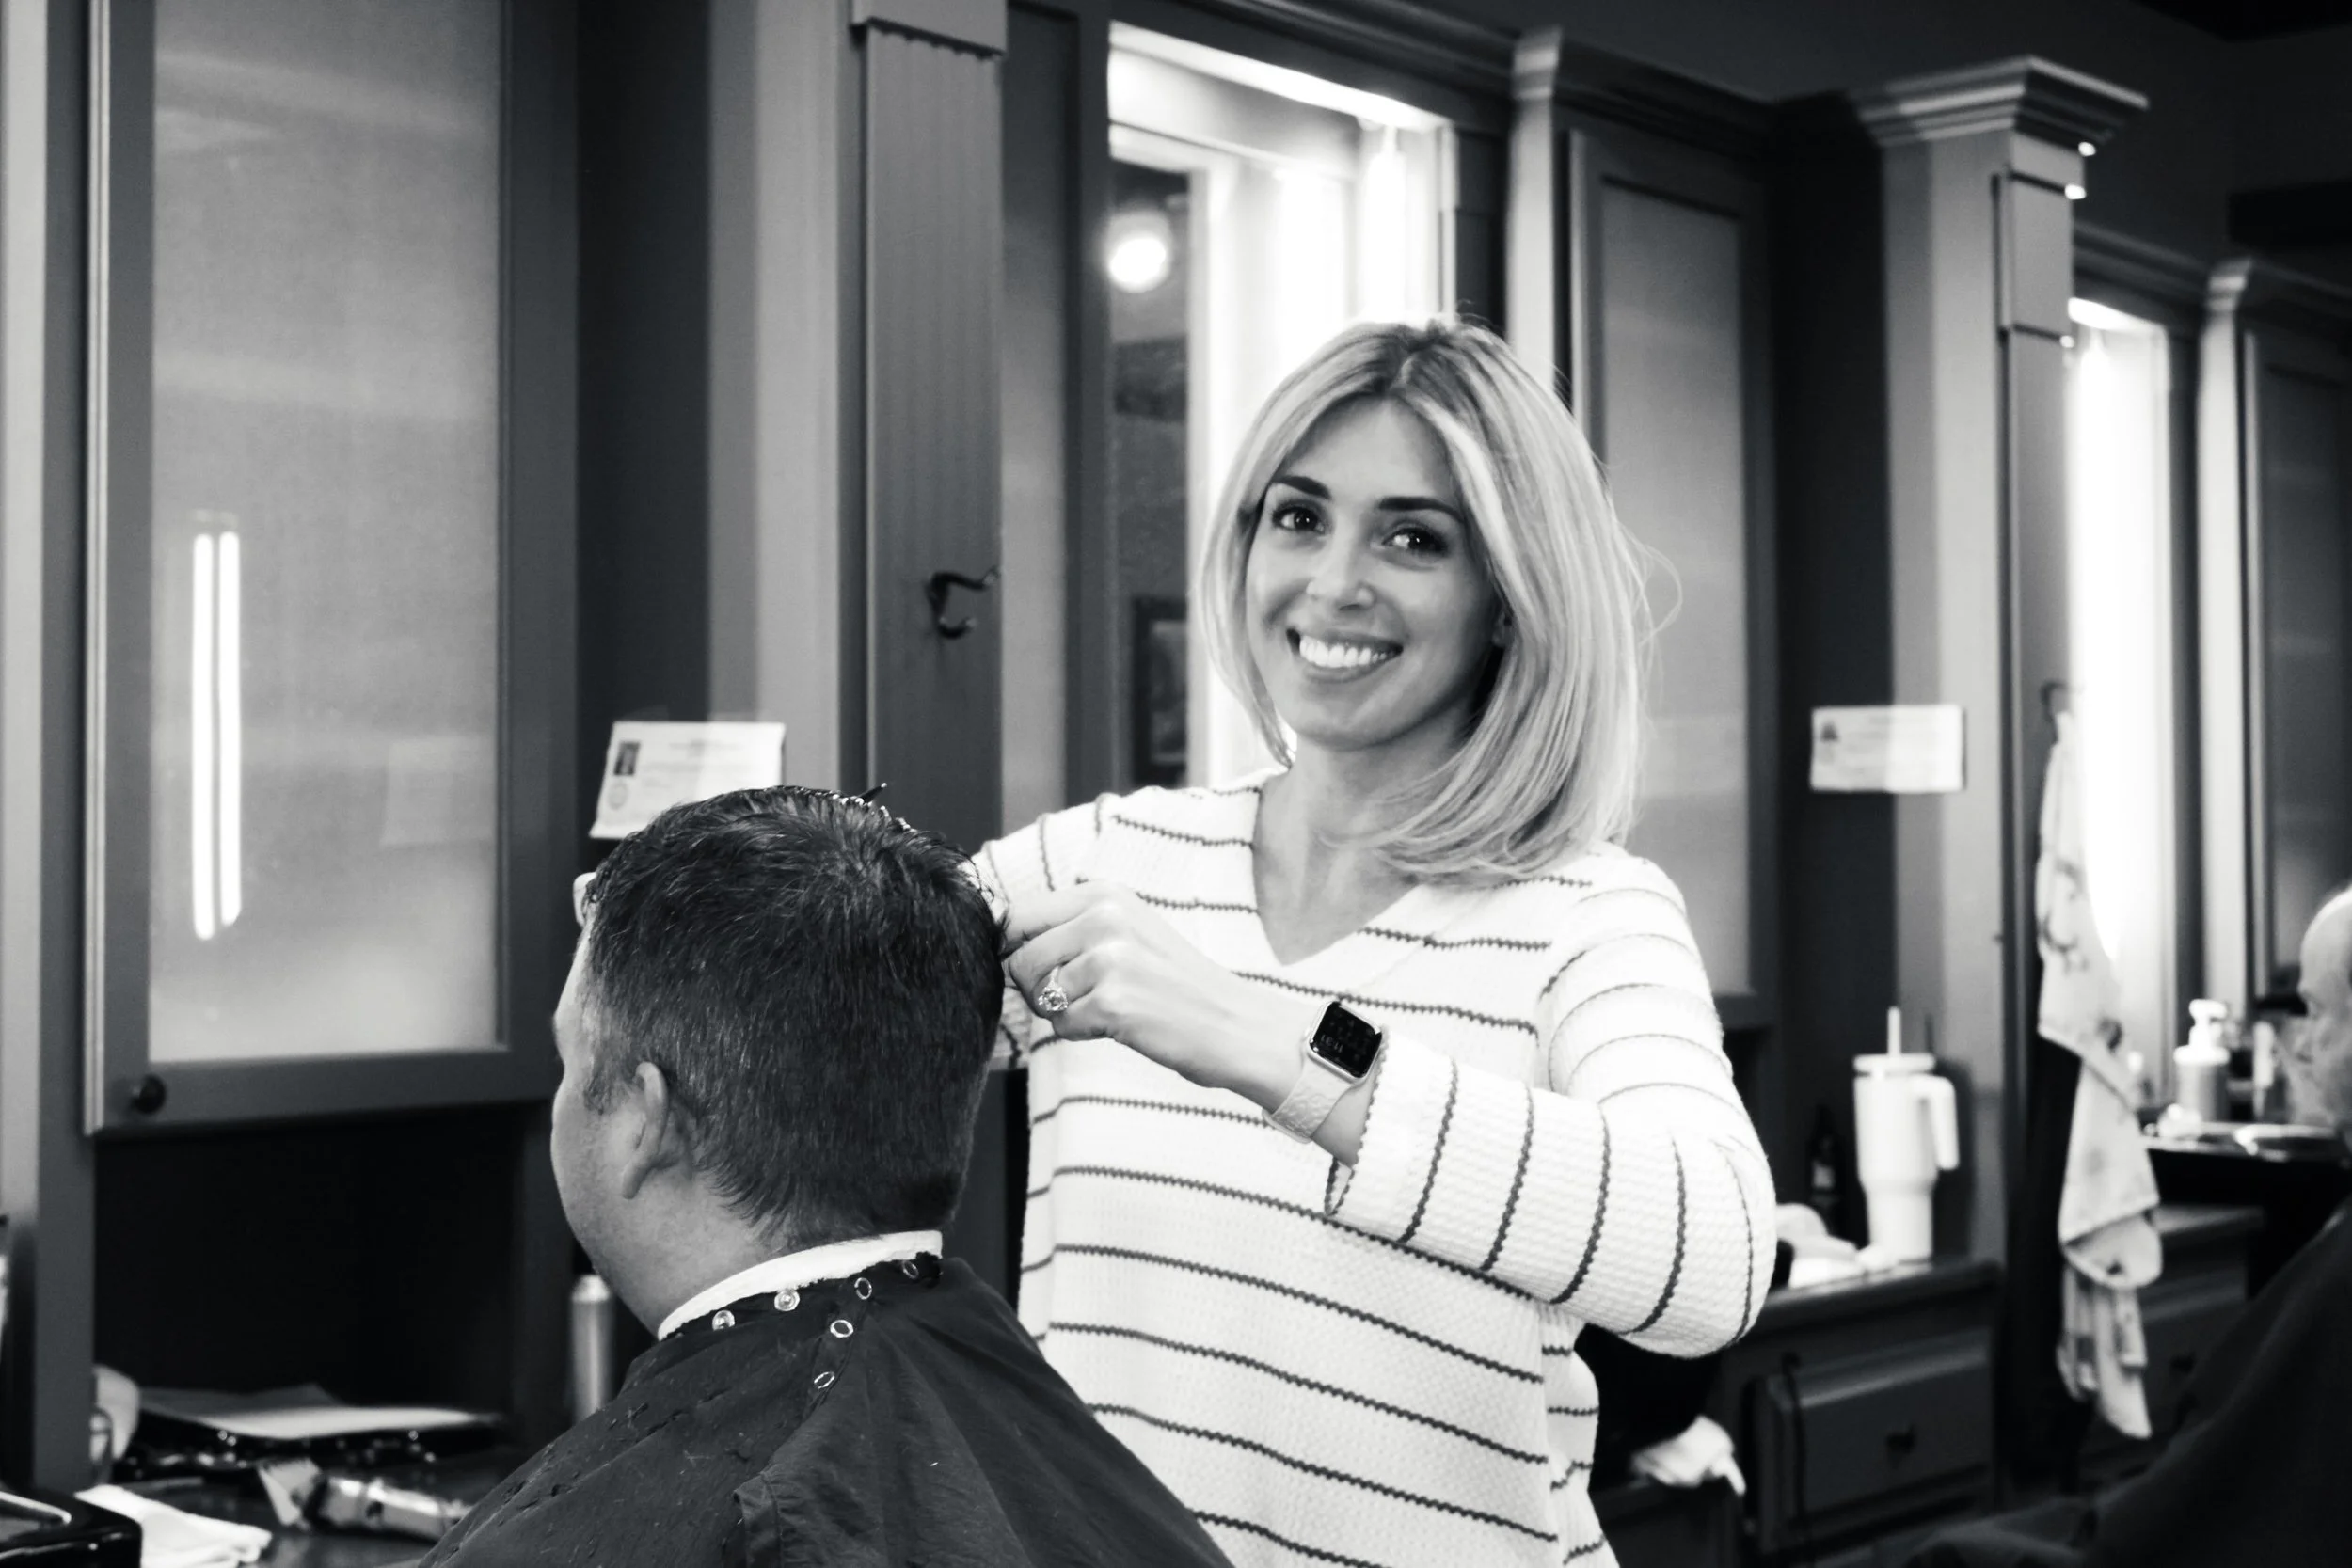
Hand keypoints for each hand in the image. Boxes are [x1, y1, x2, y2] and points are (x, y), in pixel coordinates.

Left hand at [1002, 884, 1312, 1104]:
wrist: (1236, 1025)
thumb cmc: (1178, 985)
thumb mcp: (1129, 932)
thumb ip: (1073, 926)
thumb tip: (1002, 939)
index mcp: (1105, 894)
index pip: (1017, 915)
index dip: (1014, 950)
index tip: (1041, 970)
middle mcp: (1104, 916)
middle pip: (1019, 958)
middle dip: (1037, 988)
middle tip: (1086, 996)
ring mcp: (1109, 958)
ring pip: (1037, 994)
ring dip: (1064, 1012)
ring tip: (1112, 1008)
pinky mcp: (1113, 1001)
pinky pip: (1062, 1026)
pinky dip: (1084, 1034)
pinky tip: (1124, 1025)